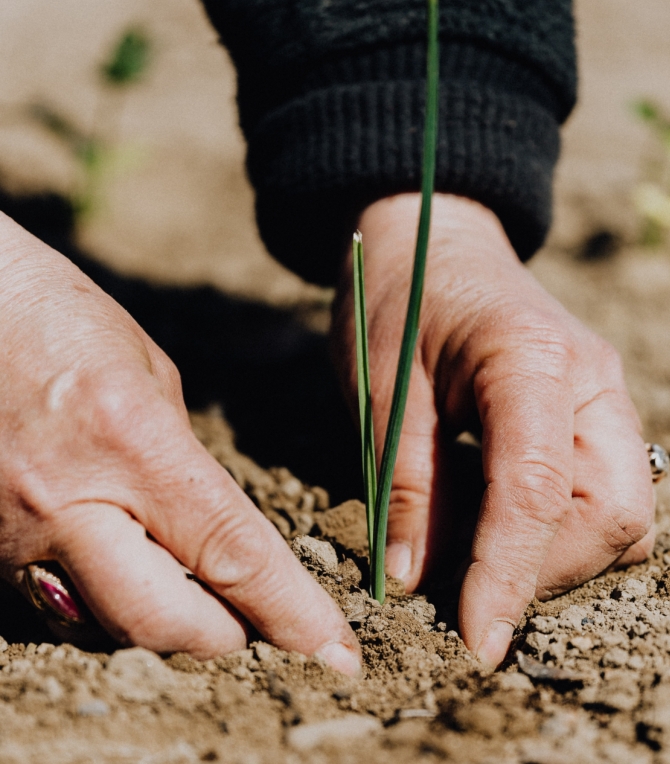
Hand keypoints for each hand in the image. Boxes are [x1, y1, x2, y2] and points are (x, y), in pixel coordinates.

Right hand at [0, 213, 359, 674]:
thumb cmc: (60, 319)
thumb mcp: (149, 375)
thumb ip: (182, 462)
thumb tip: (209, 530)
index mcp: (132, 441)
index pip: (230, 551)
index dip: (291, 611)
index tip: (336, 650)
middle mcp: (67, 501)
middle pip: (163, 621)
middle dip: (226, 636)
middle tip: (257, 626)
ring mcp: (10, 535)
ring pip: (105, 627)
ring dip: (164, 623)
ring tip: (195, 594)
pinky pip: (54, 607)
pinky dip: (104, 605)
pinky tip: (125, 569)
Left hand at [332, 193, 654, 668]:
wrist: (429, 240)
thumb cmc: (396, 299)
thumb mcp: (382, 389)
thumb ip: (407, 485)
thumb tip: (416, 582)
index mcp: (532, 358)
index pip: (539, 490)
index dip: (510, 575)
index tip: (477, 642)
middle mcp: (592, 380)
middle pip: (612, 514)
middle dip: (544, 570)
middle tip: (466, 588)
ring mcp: (605, 396)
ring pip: (621, 514)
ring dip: (554, 556)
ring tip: (476, 553)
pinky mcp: (595, 414)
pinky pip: (604, 495)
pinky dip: (558, 530)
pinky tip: (497, 522)